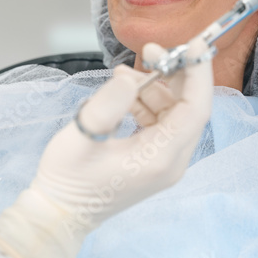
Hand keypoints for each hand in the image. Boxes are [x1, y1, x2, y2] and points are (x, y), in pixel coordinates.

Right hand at [0, 39, 213, 257]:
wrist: (59, 214)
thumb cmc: (68, 179)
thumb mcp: (84, 134)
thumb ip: (109, 103)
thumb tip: (130, 78)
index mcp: (161, 157)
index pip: (196, 109)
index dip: (198, 73)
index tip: (194, 43)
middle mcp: (171, 161)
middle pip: (188, 107)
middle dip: (173, 74)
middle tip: (149, 50)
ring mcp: (163, 162)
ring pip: (173, 112)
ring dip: (153, 87)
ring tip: (121, 77)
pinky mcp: (152, 159)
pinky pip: (160, 122)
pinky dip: (146, 102)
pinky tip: (123, 96)